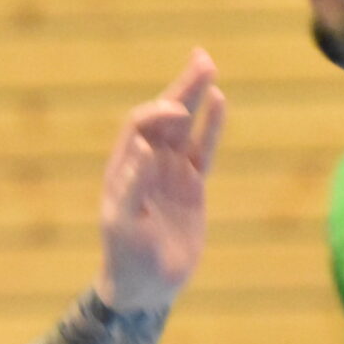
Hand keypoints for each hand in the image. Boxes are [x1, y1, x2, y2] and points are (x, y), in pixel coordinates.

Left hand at [97, 47, 227, 314]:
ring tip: (209, 66)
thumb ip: (134, 185)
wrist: (146, 286)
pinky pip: (205, 149)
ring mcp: (170, 172)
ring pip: (186, 126)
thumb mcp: (124, 224)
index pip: (140, 125)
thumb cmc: (127, 256)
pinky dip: (212, 127)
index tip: (177, 113)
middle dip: (181, 88)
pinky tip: (219, 101)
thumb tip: (145, 146)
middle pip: (165, 116)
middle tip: (202, 57)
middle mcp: (146, 162)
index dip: (157, 113)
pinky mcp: (192, 186)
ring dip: (196, 97)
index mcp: (124, 166)